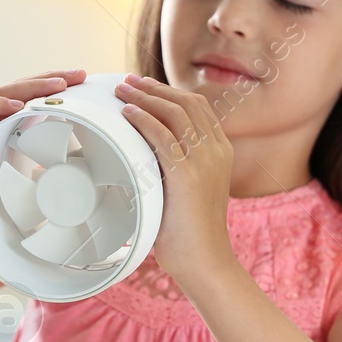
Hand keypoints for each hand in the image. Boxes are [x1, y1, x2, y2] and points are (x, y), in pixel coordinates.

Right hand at [0, 69, 85, 255]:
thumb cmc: (4, 207)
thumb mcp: (37, 178)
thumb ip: (51, 159)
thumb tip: (88, 155)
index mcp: (6, 126)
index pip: (31, 95)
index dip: (55, 85)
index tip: (83, 80)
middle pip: (19, 88)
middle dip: (50, 79)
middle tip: (79, 75)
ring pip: (1, 93)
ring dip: (30, 87)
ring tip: (59, 86)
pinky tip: (19, 104)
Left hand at [116, 73, 236, 280]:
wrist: (204, 260)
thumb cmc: (190, 231)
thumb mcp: (189, 188)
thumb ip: (176, 165)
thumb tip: (144, 150)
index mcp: (221, 151)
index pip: (197, 106)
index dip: (169, 91)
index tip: (143, 85)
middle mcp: (217, 150)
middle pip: (186, 102)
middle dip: (154, 88)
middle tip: (127, 81)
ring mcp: (204, 161)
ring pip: (174, 113)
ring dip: (144, 97)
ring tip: (121, 90)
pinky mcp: (187, 174)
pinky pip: (162, 135)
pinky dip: (142, 119)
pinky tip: (126, 113)